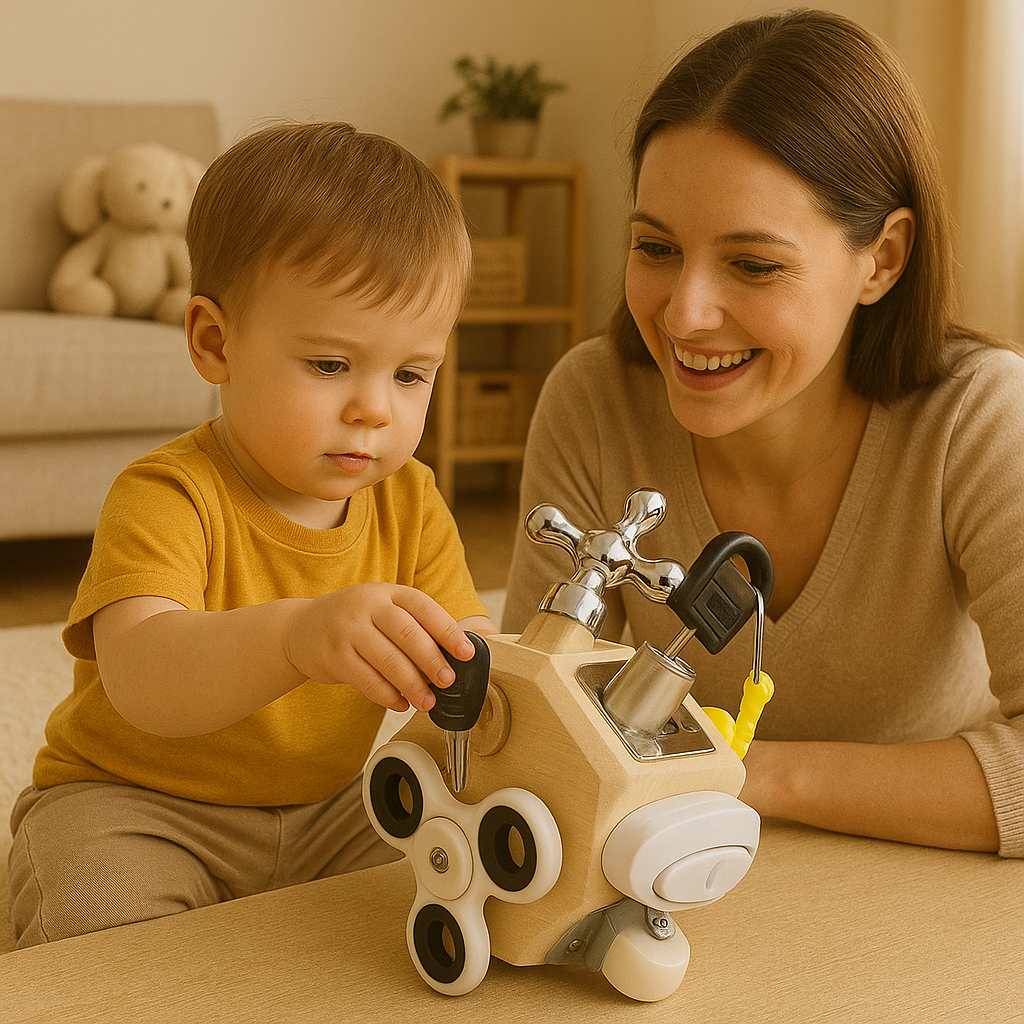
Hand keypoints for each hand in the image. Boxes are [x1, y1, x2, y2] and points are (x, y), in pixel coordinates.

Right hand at [284, 584, 476, 712]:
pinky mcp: (333, 657)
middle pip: (408, 634)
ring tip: (427, 702)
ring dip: (412, 685)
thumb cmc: (355, 621)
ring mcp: (347, 630)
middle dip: (433, 661)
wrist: (300, 628)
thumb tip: (458, 652)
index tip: (467, 652)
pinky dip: (388, 695)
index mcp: (388, 592)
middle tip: (448, 681)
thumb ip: (416, 625)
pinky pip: (367, 680)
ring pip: (388, 660)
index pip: (424, 607)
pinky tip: (401, 703)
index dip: (448, 630)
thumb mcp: (383, 609)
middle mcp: (367, 606)